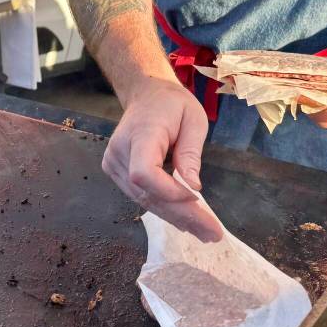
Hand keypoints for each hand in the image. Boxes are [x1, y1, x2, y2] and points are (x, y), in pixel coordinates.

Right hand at [102, 77, 222, 241]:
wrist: (146, 94)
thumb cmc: (172, 104)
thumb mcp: (193, 120)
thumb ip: (190, 153)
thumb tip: (193, 187)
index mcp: (140, 134)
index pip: (144, 173)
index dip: (169, 191)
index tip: (196, 196)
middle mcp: (119, 152)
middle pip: (147, 193)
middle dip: (181, 215)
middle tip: (212, 233)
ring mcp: (113, 164)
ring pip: (143, 200)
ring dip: (175, 218)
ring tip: (204, 232)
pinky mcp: (115, 171)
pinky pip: (140, 196)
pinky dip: (163, 208)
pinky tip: (185, 220)